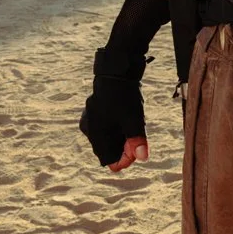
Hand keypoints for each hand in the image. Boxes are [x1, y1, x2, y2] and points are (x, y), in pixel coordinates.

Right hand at [79, 49, 149, 167]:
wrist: (116, 72)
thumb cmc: (125, 96)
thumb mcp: (134, 119)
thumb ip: (137, 140)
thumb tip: (143, 158)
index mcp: (96, 134)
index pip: (110, 161)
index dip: (126, 158)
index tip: (137, 145)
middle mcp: (89, 130)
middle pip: (108, 151)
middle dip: (124, 147)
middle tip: (137, 133)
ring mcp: (89, 122)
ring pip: (107, 140)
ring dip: (121, 138)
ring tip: (131, 123)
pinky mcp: (92, 114)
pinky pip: (104, 130)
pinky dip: (116, 129)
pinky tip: (124, 118)